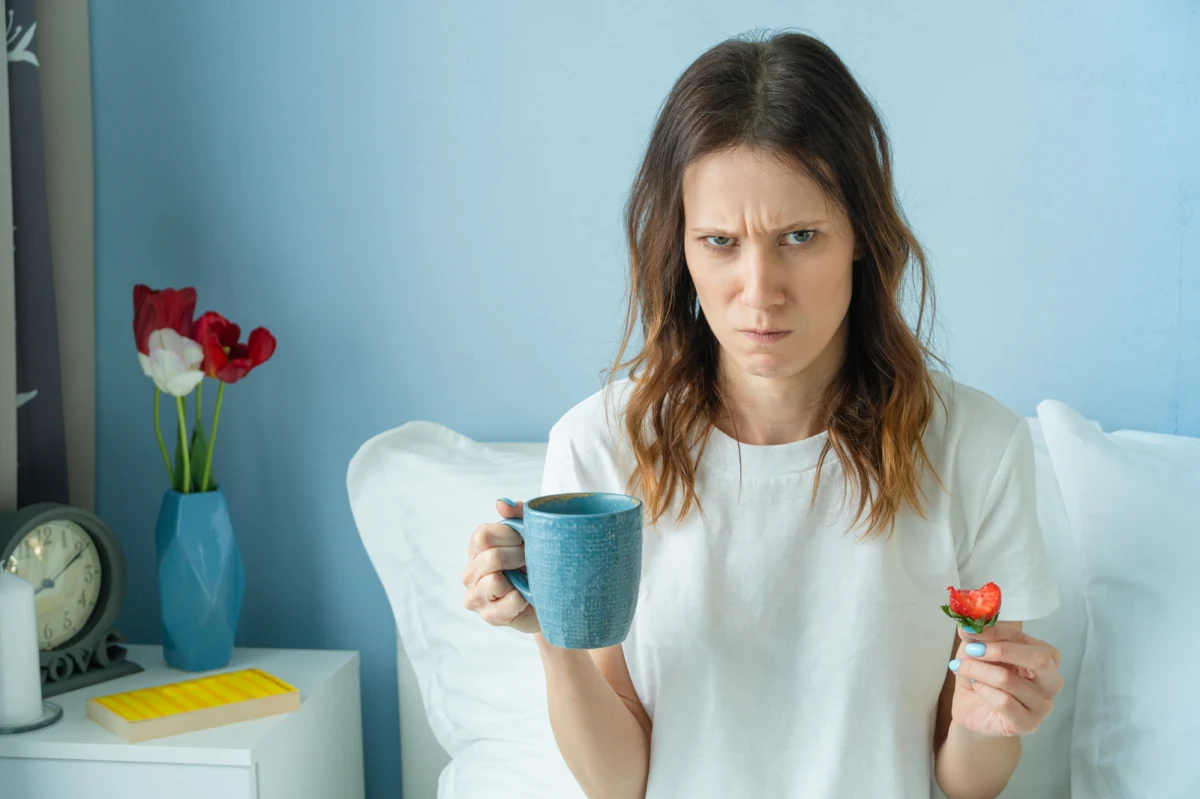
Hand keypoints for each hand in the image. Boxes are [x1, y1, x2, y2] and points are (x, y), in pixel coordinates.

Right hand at [461, 499, 539, 633]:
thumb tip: (500, 503)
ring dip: (519, 578)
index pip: (483, 535)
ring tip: (527, 579)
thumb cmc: (537, 563)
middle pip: (491, 557)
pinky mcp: (490, 616)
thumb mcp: (531, 533)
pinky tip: (526, 597)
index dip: (510, 536)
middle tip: (530, 561)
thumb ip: (517, 514)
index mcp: (477, 549)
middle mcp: (471, 572)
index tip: (524, 541)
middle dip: (519, 557)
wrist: (551, 600)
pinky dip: (523, 598)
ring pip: (494, 581)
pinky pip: (508, 601)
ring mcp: (477, 596)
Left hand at [948, 622, 1062, 736]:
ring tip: (963, 668)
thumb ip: (976, 637)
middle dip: (1000, 650)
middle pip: (1038, 659)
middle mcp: (1051, 680)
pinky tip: (976, 687)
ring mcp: (1042, 705)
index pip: (1026, 639)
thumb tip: (967, 625)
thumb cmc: (982, 675)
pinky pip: (1004, 702)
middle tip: (971, 649)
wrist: (972, 710)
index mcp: (1045, 656)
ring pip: (1010, 680)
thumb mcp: (976, 650)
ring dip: (979, 670)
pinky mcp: (1028, 723)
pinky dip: (984, 690)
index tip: (971, 629)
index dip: (997, 632)